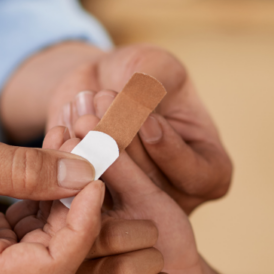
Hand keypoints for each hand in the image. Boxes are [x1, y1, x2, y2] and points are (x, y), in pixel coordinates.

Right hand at [0, 123, 103, 273]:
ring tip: (72, 140)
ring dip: (63, 191)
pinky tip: (53, 154)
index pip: (57, 263)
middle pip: (58, 253)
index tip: (96, 174)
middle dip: (78, 200)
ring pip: (47, 239)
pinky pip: (28, 231)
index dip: (86, 220)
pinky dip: (43, 195)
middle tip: (91, 147)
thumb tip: (85, 170)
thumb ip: (28, 169)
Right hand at [7, 122, 211, 273]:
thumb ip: (116, 162)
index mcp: (77, 242)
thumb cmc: (163, 231)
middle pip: (116, 267)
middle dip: (153, 252)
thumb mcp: (145, 193)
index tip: (149, 225)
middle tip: (157, 247)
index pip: (90, 234)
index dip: (122, 229)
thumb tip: (86, 117)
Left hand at [49, 44, 231, 213]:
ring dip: (94, 146)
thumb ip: (155, 84)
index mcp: (209, 171)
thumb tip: (136, 105)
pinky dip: (70, 155)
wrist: (99, 85)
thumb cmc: (142, 74)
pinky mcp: (94, 204)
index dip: (169, 148)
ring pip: (113, 189)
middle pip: (150, 184)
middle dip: (124, 140)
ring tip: (83, 106)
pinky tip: (65, 125)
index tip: (147, 120)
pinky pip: (79, 190)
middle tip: (103, 98)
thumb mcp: (158, 67)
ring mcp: (133, 206)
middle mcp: (175, 197)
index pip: (196, 174)